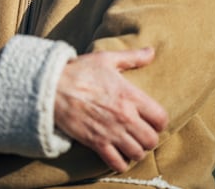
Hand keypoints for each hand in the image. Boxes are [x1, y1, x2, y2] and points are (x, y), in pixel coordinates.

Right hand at [54, 48, 167, 172]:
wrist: (53, 87)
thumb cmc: (80, 71)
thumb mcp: (107, 59)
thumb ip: (133, 57)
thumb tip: (152, 51)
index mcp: (130, 96)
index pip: (160, 118)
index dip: (159, 120)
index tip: (152, 118)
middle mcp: (124, 117)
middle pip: (151, 140)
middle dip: (148, 137)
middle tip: (141, 132)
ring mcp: (111, 132)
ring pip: (137, 153)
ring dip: (136, 150)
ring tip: (130, 142)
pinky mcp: (96, 143)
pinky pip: (117, 163)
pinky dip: (120, 162)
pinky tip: (117, 153)